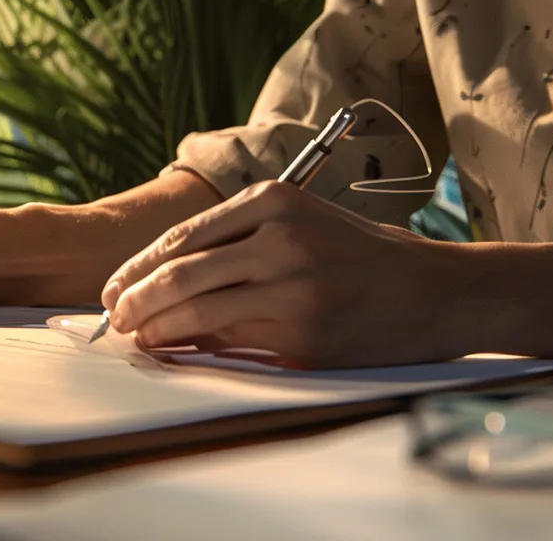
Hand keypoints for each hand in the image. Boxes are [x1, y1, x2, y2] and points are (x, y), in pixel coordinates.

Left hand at [100, 181, 472, 367]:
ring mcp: (292, 285)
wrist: (437, 293)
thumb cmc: (364, 259)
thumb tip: (166, 283)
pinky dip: (195, 348)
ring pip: (198, 309)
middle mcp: (280, 236)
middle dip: (135, 300)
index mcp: (275, 200)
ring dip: (156, 329)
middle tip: (115, 319)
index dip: (138, 267)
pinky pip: (233, 342)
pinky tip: (177, 351)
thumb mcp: (304, 226)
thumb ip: (241, 246)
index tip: (115, 288)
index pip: (184, 236)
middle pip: (180, 272)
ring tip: (136, 338)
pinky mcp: (303, 331)